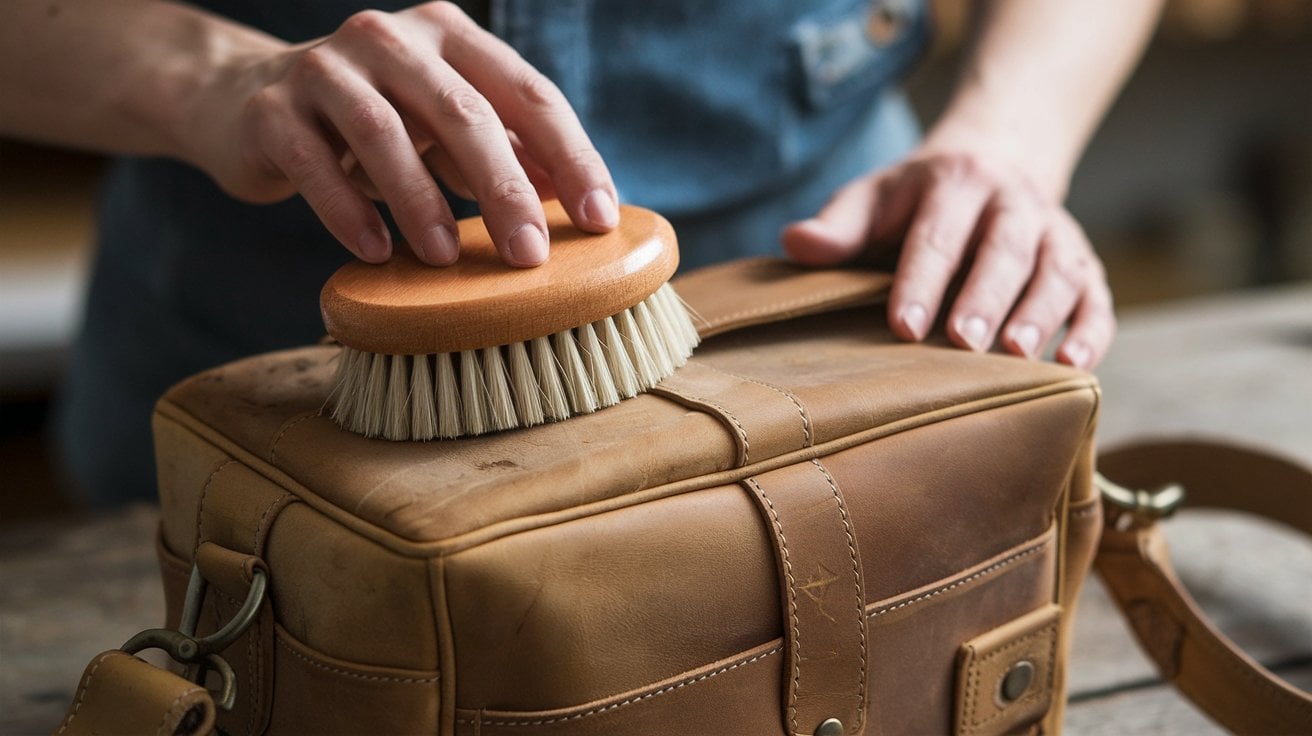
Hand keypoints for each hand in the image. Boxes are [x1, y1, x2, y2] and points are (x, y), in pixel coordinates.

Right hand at [185, 2, 616, 266]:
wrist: (244, 101)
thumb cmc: (370, 122)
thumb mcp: (444, 128)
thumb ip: (508, 151)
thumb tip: (582, 199)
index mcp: (449, 36)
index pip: (527, 94)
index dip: (570, 156)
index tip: (600, 219)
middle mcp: (390, 38)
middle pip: (463, 112)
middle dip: (504, 188)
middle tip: (529, 255)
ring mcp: (325, 68)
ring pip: (385, 132)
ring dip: (423, 202)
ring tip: (446, 259)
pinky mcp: (271, 110)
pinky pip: (314, 162)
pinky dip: (349, 210)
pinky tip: (376, 251)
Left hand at [781, 149, 1113, 368]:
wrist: (993, 159)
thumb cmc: (916, 198)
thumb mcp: (873, 198)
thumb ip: (839, 225)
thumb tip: (793, 244)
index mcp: (954, 184)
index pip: (936, 235)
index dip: (920, 280)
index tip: (902, 324)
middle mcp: (1011, 203)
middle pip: (1005, 248)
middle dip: (986, 295)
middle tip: (964, 341)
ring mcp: (1053, 232)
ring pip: (1057, 269)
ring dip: (1042, 312)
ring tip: (1019, 356)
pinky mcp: (1082, 262)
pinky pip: (1097, 295)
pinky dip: (1092, 329)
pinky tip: (1075, 364)